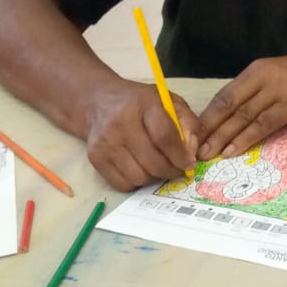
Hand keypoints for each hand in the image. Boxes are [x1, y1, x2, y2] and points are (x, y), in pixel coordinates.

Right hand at [85, 80, 200, 190]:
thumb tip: (192, 153)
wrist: (99, 102)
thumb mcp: (169, 102)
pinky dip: (137, 182)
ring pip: (139, 177)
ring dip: (154, 178)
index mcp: (143, 104)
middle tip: (177, 168)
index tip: (189, 163)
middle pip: (153, 162)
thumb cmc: (141, 104)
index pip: (164, 137)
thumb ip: (188, 123)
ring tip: (158, 166)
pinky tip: (140, 168)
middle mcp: (120, 123)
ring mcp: (105, 142)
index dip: (180, 156)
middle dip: (171, 171)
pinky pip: (123, 184)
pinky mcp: (95, 158)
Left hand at [195, 51, 286, 160]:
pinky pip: (262, 124)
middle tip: (192, 148)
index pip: (225, 94)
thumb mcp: (282, 78)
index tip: (194, 133)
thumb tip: (240, 115)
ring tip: (208, 154)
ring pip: (242, 116)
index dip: (208, 116)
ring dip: (222, 137)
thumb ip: (262, 92)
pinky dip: (245, 138)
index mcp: (258, 70)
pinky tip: (233, 151)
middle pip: (228, 105)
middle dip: (209, 129)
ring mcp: (277, 90)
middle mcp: (263, 77)